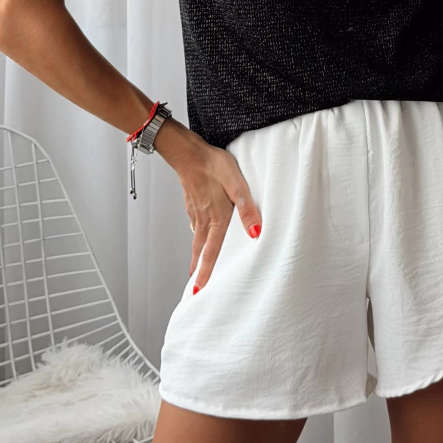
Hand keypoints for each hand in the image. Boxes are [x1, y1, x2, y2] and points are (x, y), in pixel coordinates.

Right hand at [157, 123, 262, 290]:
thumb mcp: (235, 182)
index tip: (199, 291)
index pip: (211, 251)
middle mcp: (203, 219)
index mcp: (216, 217)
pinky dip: (195, 240)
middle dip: (198, 272)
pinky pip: (194, 228)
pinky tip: (198, 240)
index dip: (206, 272)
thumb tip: (255, 231)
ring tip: (195, 271)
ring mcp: (195, 213)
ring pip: (196, 241)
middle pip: (200, 251)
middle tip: (194, 291)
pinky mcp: (192, 205)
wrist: (187, 151)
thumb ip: (246, 207)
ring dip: (195, 258)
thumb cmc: (212, 164)